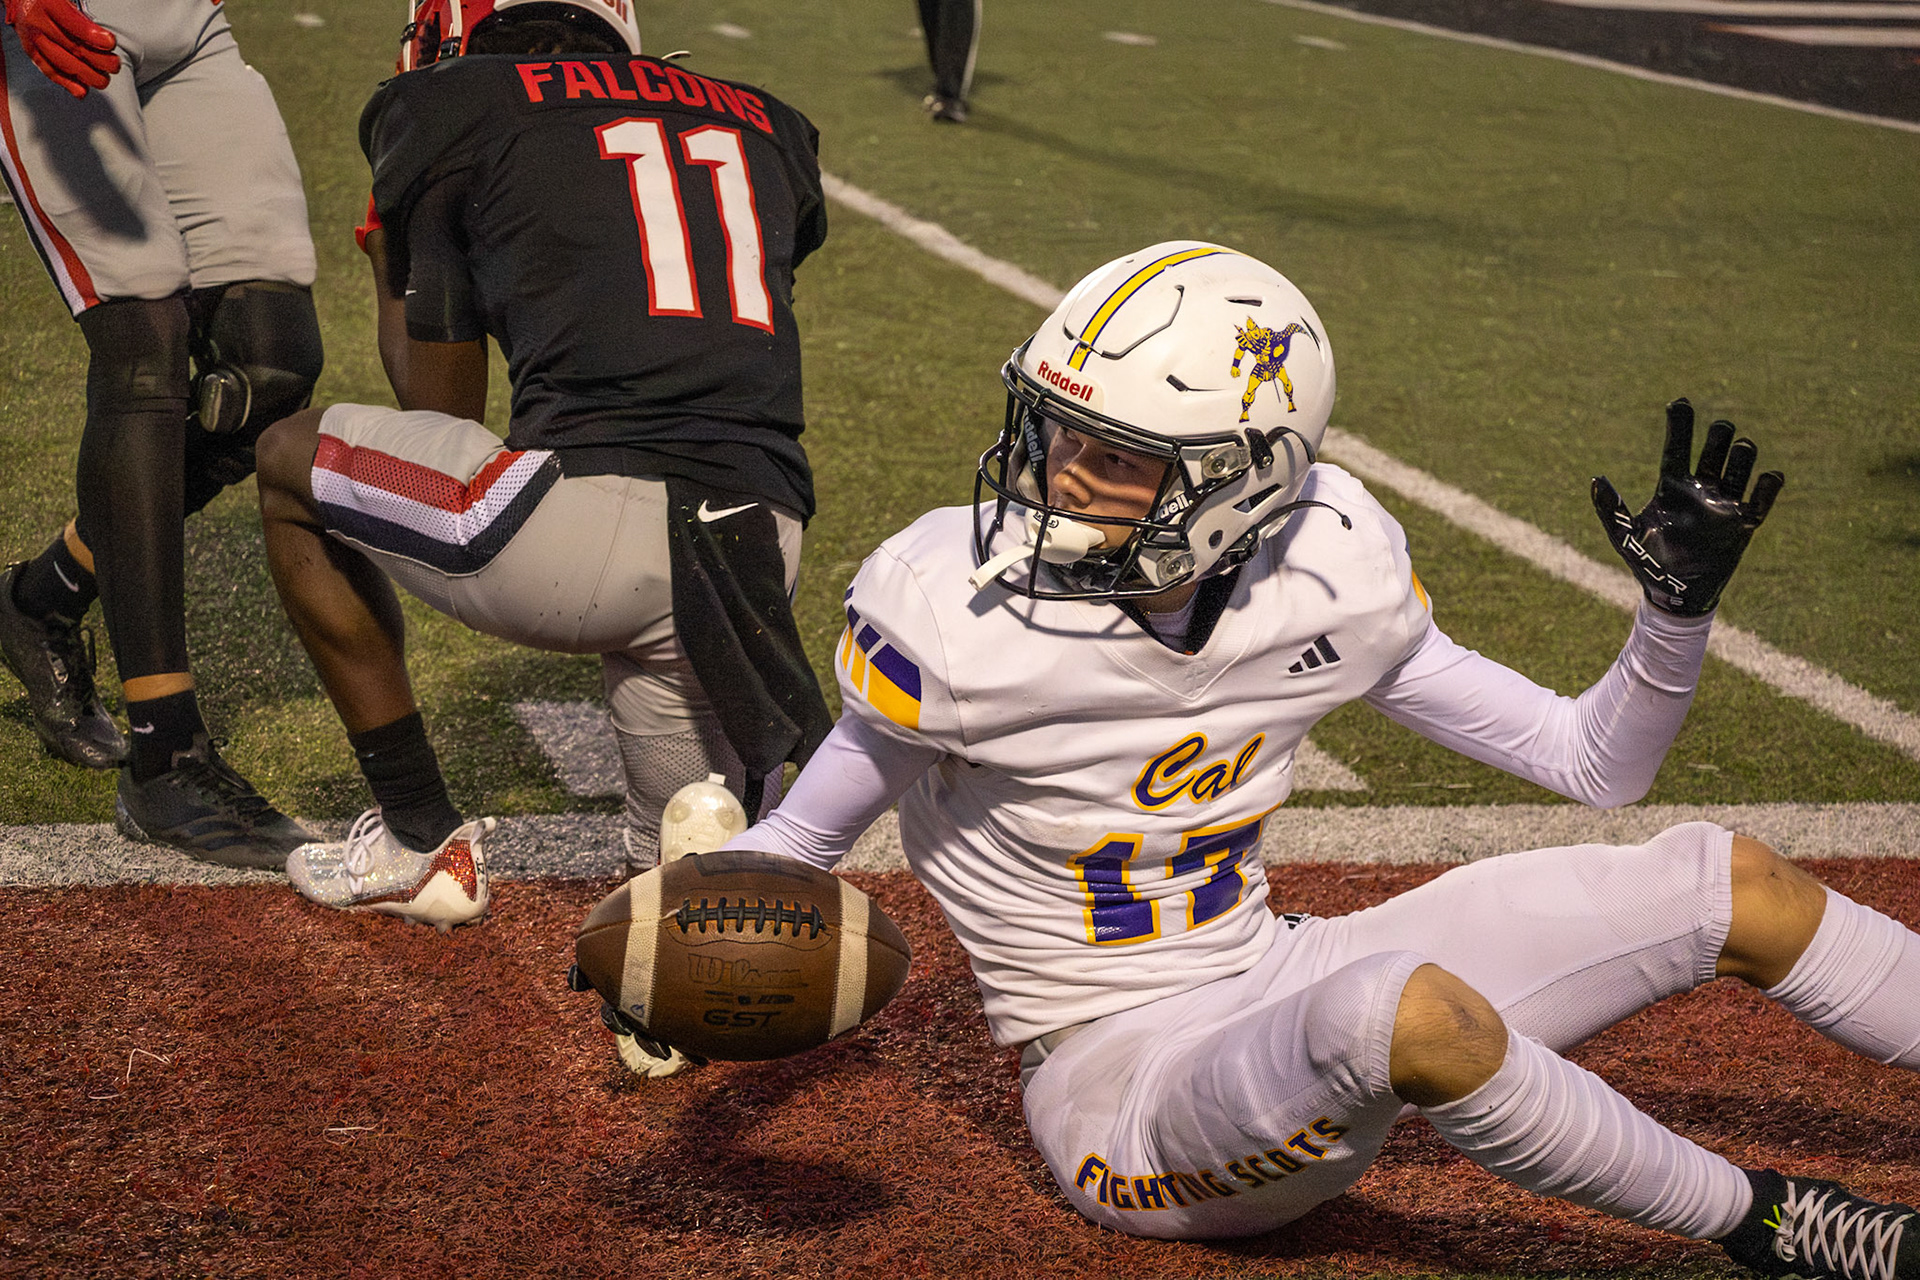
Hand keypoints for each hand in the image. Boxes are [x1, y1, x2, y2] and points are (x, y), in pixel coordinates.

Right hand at [4, 0, 118, 96]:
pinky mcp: (31, 51)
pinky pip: (49, 69)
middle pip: (70, 47)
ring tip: (103, 80)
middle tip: (114, 65)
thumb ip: (81, 16)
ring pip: (61, 62)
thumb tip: (103, 37)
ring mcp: (33, 39)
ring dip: (86, 75)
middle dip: (97, 60)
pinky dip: (67, 83)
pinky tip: (82, 91)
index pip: (73, 24)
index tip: (110, 43)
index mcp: (48, 5)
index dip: (93, 37)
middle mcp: (38, 22)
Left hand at [1591, 398, 1782, 616]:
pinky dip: (1768, 486)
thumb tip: (1596, 479)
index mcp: (1671, 487)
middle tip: (1720, 430)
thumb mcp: (1624, 535)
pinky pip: (1762, 500)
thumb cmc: (1646, 562)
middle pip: (1714, 450)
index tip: (1679, 402)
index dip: (1679, 425)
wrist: (1673, 595)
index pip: (1677, 448)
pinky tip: (1769, 476)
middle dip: (1719, 436)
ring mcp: (1723, 505)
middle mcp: (1700, 490)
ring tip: (1740, 448)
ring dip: (1742, 455)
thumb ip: (1610, 508)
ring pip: (1739, 468)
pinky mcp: (1743, 524)